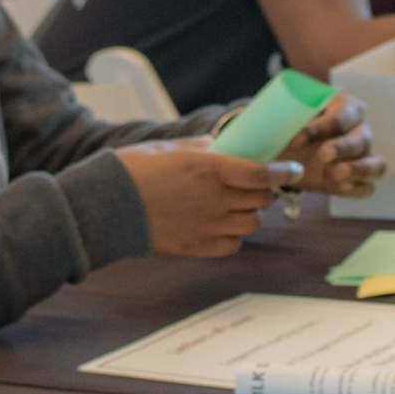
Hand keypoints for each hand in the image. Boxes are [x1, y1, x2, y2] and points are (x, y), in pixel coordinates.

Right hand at [117, 138, 276, 256]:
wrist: (101, 209)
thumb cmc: (130, 172)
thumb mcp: (166, 149)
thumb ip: (199, 147)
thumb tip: (220, 146)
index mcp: (209, 169)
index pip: (262, 173)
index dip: (282, 172)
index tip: (293, 170)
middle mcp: (214, 198)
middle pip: (262, 199)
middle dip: (262, 192)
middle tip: (252, 187)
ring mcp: (208, 225)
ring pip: (252, 223)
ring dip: (249, 214)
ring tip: (233, 208)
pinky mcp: (198, 247)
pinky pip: (234, 245)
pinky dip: (233, 237)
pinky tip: (219, 227)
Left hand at [274, 94, 386, 197]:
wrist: (288, 152)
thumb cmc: (290, 127)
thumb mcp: (285, 118)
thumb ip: (281, 119)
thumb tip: (267, 128)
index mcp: (346, 108)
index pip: (341, 115)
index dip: (322, 127)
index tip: (297, 138)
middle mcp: (360, 131)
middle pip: (363, 139)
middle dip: (343, 147)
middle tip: (323, 155)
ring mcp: (364, 158)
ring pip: (377, 164)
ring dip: (359, 169)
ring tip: (338, 174)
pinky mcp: (359, 181)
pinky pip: (368, 187)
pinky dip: (358, 188)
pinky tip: (343, 188)